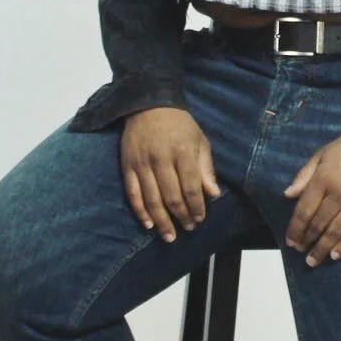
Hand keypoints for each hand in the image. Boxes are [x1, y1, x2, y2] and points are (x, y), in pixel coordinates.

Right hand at [121, 108, 219, 241]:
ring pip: (151, 199)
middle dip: (181, 216)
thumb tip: (213, 194)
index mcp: (182, 151)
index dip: (196, 207)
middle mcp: (161, 158)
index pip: (191, 187)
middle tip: (188, 228)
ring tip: (169, 236)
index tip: (200, 218)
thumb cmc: (179, 125)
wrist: (148, 104)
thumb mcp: (199, 140)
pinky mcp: (127, 165)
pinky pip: (132, 193)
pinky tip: (148, 224)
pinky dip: (140, 211)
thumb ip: (206, 168)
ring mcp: (142, 163)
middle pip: (171, 196)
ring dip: (161, 221)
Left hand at [283, 134, 340, 265]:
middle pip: (318, 224)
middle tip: (300, 251)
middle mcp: (339, 195)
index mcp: (324, 179)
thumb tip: (287, 195)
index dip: (295, 228)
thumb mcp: (322, 154)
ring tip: (313, 260)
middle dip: (306, 240)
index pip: (304, 210)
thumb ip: (304, 175)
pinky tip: (335, 255)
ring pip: (336, 232)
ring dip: (322, 248)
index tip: (290, 241)